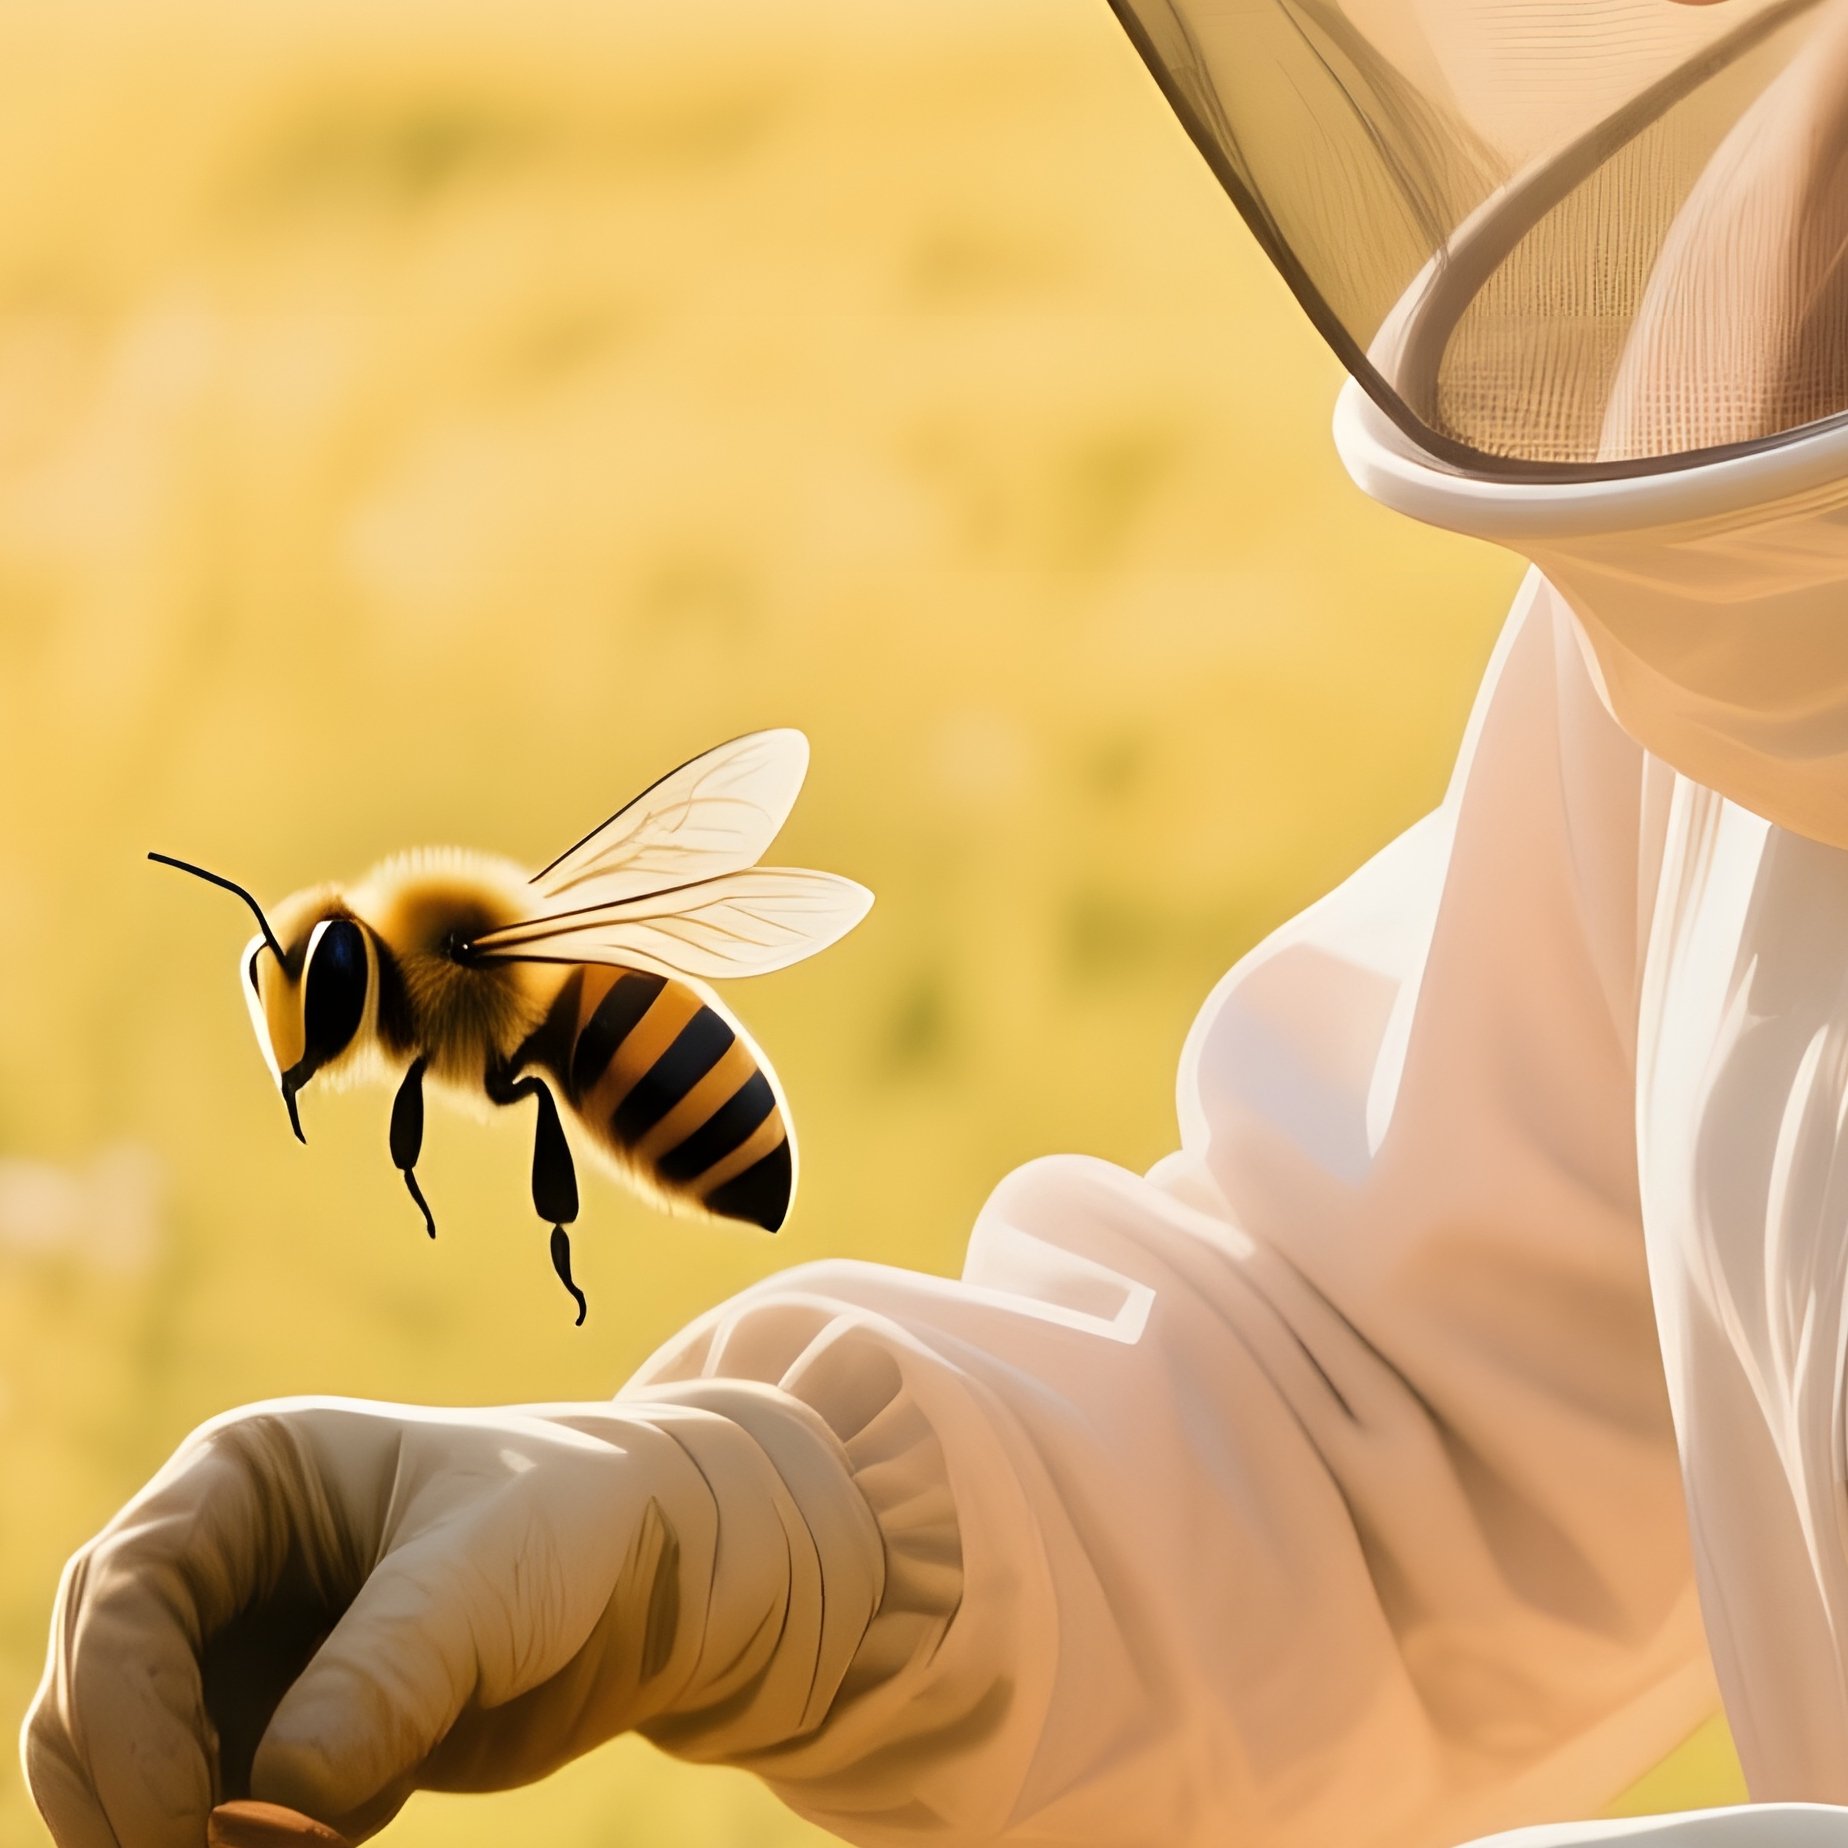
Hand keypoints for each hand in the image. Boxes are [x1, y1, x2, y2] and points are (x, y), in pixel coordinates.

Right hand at [21, 1396, 773, 1844]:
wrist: (655, 1583)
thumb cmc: (574, 1522)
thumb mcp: (487, 1578)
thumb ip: (381, 1679)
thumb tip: (264, 1811)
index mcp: (249, 1475)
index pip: (124, 1590)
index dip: (127, 1710)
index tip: (188, 1819)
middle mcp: (224, 1562)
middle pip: (93, 1692)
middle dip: (130, 1794)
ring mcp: (244, 1655)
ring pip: (131, 1772)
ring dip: (178, 1836)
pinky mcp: (282, 1737)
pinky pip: (211, 1819)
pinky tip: (332, 1844)